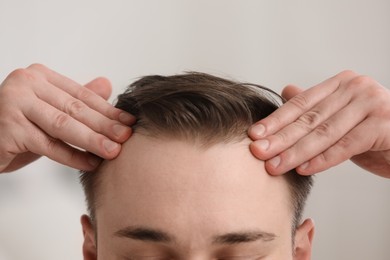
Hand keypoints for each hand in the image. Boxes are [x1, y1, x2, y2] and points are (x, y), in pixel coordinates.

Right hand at [0, 64, 134, 172]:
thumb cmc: (18, 125)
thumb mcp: (50, 111)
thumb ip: (76, 99)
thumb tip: (107, 84)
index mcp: (39, 76)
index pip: (81, 95)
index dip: (108, 110)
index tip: (129, 122)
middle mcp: (25, 83)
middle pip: (75, 109)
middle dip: (104, 126)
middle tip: (127, 137)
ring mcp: (13, 103)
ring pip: (63, 125)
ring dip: (92, 141)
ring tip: (114, 152)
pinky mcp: (7, 127)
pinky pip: (48, 145)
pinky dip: (72, 157)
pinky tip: (90, 164)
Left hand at [248, 70, 389, 177]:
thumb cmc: (373, 130)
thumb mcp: (340, 117)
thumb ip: (316, 105)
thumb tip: (286, 90)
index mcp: (341, 84)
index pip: (301, 104)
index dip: (275, 120)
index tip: (253, 135)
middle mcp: (356, 88)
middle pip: (309, 119)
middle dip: (280, 138)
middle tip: (257, 151)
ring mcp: (372, 104)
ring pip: (324, 133)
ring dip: (295, 152)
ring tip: (274, 166)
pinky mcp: (385, 125)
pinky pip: (346, 146)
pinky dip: (322, 159)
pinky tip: (303, 169)